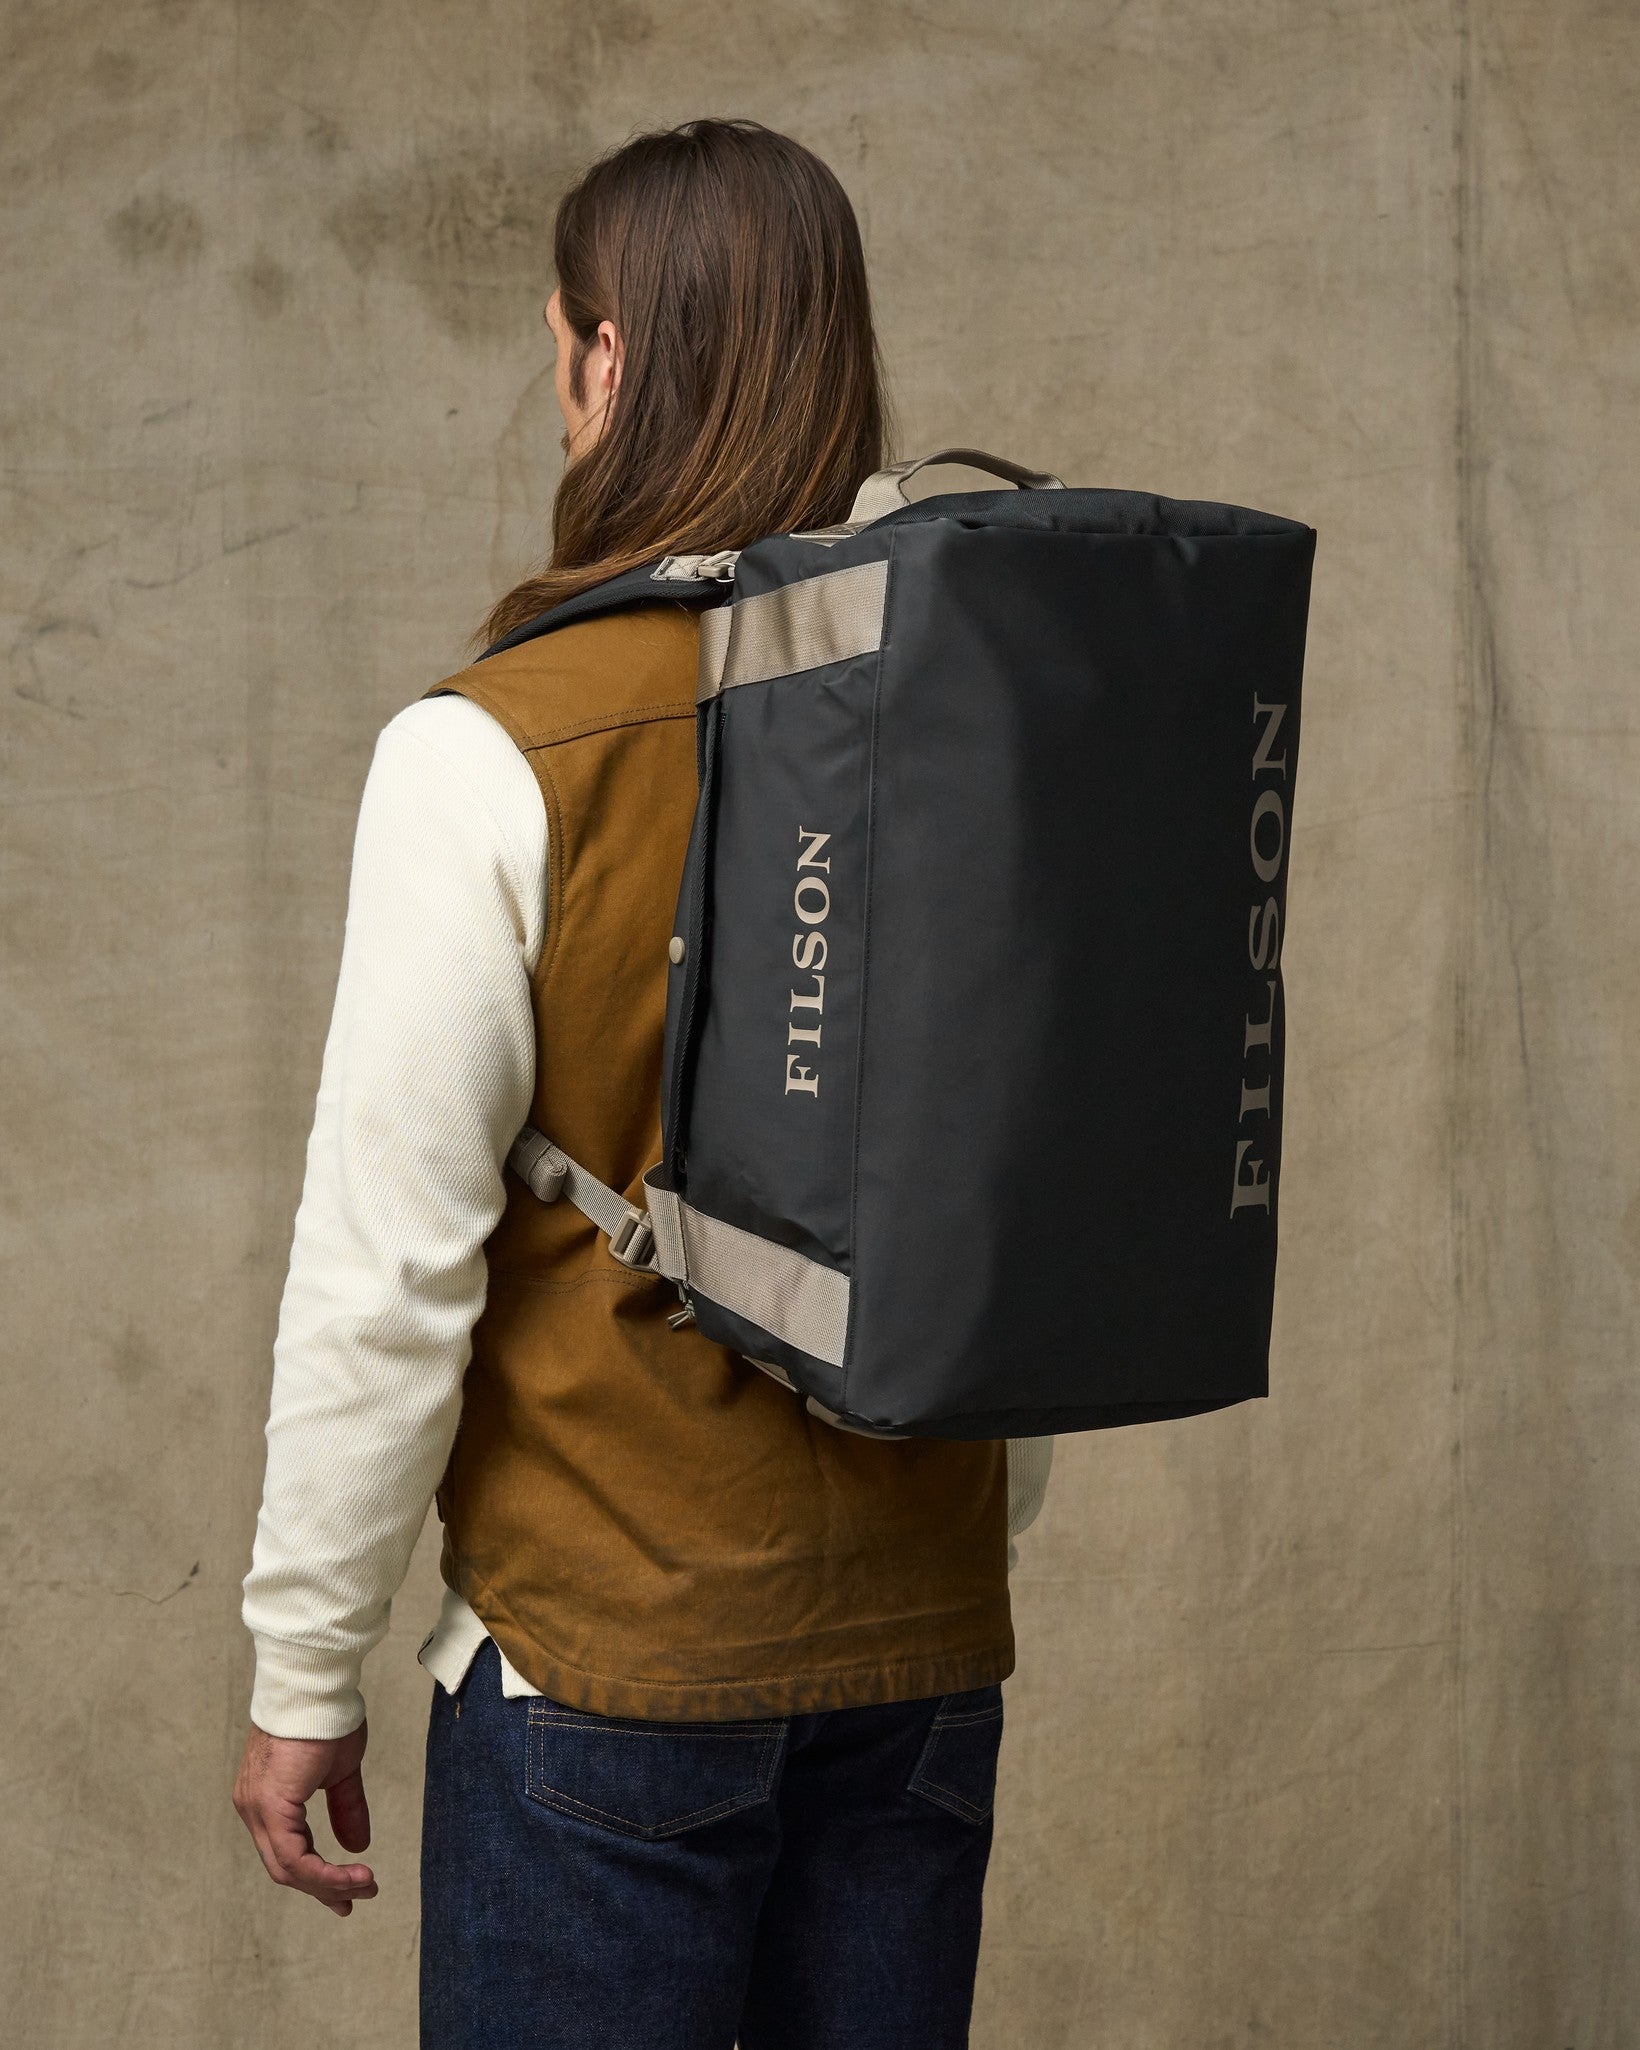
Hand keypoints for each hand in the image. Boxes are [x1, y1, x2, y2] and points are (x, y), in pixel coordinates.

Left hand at [232, 1719, 377, 1915]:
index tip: (346, 1892)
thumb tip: (357, 1846)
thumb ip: (345, 1808)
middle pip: (284, 1868)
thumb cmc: (326, 1717)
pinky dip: (324, 1874)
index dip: (316, 1877)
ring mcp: (257, 1808)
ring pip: (288, 1869)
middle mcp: (253, 1808)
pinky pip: (294, 1857)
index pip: (286, 1852)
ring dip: (329, 1885)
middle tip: (355, 1900)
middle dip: (323, 1889)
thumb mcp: (339, 1770)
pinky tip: (353, 1877)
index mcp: (265, 1799)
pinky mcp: (271, 1806)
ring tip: (366, 1888)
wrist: (317, 1684)